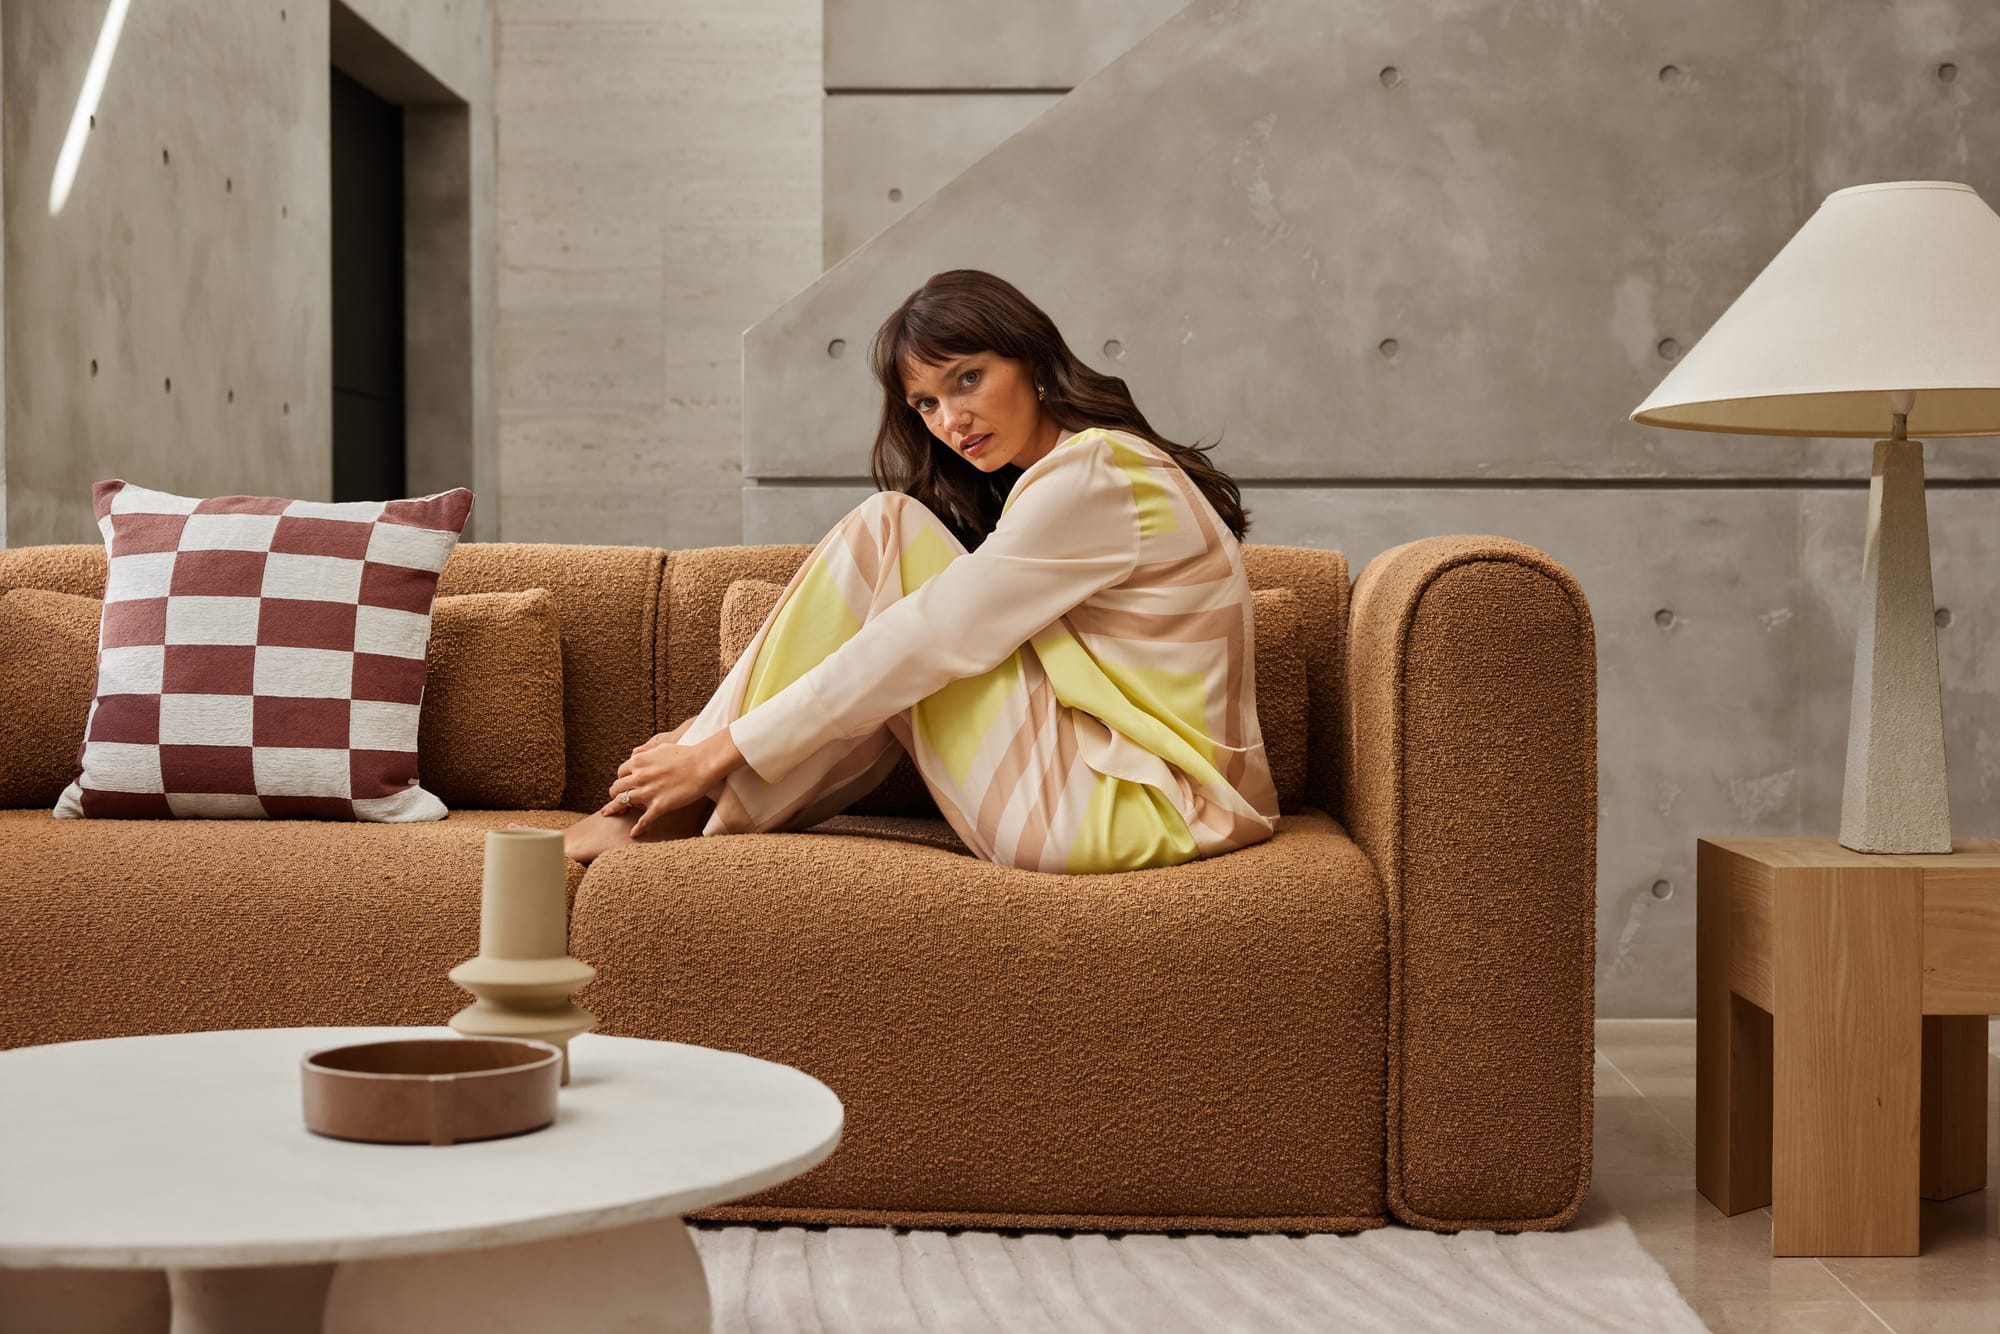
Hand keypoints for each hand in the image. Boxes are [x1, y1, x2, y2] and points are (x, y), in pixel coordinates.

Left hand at [602, 728, 743, 837]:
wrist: (703, 764)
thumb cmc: (686, 754)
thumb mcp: (661, 746)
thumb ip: (646, 750)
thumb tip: (634, 752)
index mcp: (639, 761)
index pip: (621, 772)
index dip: (622, 779)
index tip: (625, 784)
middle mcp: (639, 777)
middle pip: (616, 788)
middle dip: (615, 794)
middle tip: (616, 800)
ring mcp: (647, 792)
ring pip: (622, 802)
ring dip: (615, 809)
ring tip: (610, 814)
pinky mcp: (659, 806)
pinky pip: (643, 820)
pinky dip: (637, 828)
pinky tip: (633, 834)